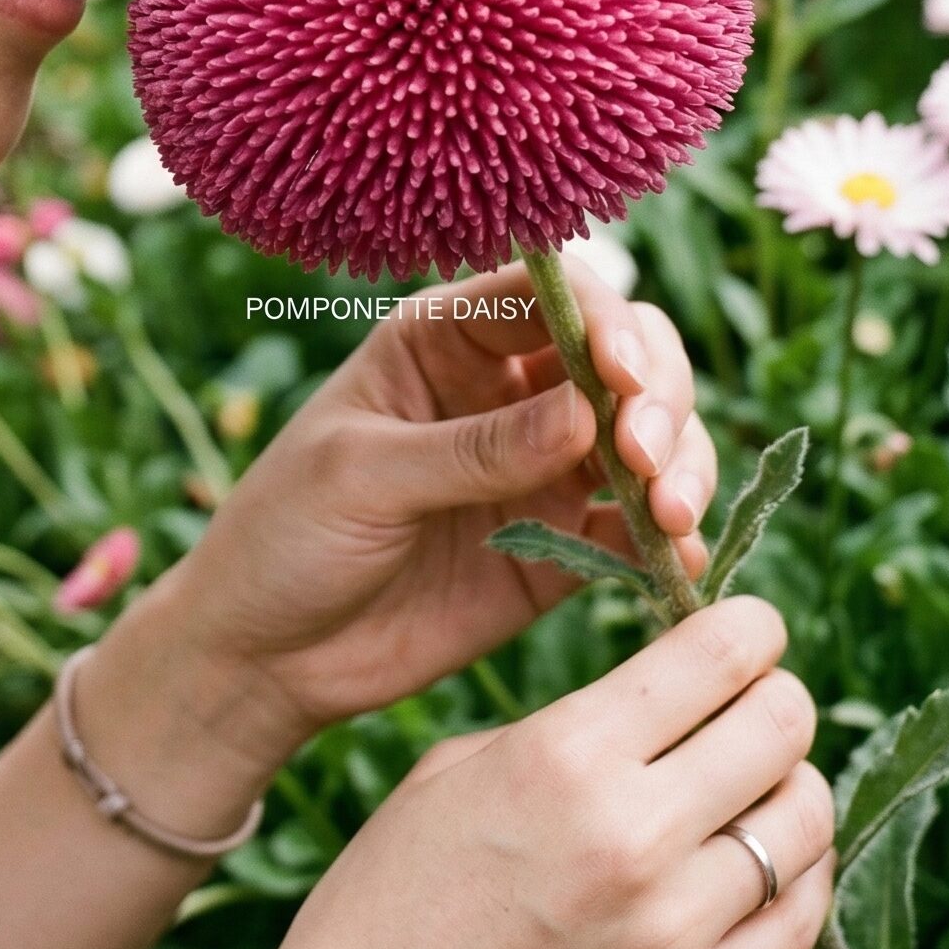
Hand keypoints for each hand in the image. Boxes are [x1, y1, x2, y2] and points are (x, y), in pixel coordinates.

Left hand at [153, 253, 716, 751]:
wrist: (265, 653)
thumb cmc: (286, 534)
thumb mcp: (362, 477)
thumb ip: (472, 449)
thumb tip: (586, 413)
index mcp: (445, 339)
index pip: (553, 294)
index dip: (605, 323)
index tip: (622, 380)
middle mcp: (507, 389)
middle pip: (625, 356)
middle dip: (659, 394)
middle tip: (649, 460)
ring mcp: (543, 467)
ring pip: (651, 436)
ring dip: (683, 464)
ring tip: (668, 517)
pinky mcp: (562, 544)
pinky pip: (640, 527)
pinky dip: (674, 536)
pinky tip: (677, 558)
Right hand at [160, 600, 834, 948]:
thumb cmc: (387, 901)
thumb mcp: (453, 773)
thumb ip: (567, 730)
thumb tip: (663, 703)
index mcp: (562, 755)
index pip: (716, 657)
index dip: (746, 627)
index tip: (746, 627)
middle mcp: (631, 836)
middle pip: (780, 726)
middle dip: (774, 695)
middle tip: (755, 697)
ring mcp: (672, 933)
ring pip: (805, 819)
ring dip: (789, 783)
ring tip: (756, 780)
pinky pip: (798, 920)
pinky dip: (798, 873)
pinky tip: (764, 857)